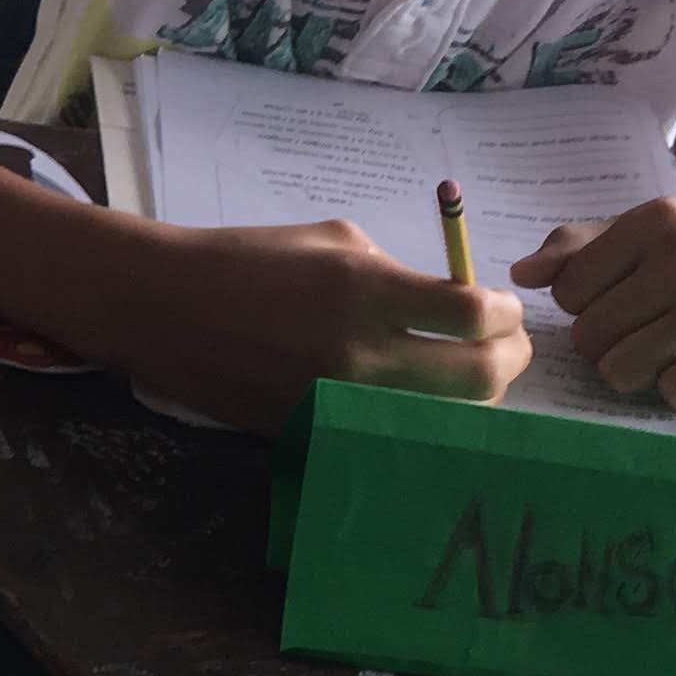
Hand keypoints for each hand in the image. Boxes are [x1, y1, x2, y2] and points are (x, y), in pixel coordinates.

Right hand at [119, 217, 530, 433]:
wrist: (166, 307)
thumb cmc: (248, 258)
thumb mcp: (333, 240)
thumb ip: (397, 272)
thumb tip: (450, 303)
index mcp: (364, 290)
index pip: (472, 314)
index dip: (507, 313)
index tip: (506, 308)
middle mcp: (359, 353)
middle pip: (478, 378)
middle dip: (510, 359)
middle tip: (508, 346)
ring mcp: (339, 402)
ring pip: (446, 419)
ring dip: (472, 396)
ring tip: (466, 374)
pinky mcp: (318, 432)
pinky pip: (394, 435)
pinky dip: (420, 420)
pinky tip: (419, 401)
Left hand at [514, 198, 675, 409]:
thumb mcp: (666, 231)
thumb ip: (588, 245)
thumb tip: (522, 273)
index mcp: (656, 222)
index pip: (569, 288)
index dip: (588, 309)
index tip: (625, 306)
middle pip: (590, 334)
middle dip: (609, 348)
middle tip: (652, 337)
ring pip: (622, 369)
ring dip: (639, 375)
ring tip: (674, 355)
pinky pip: (674, 393)